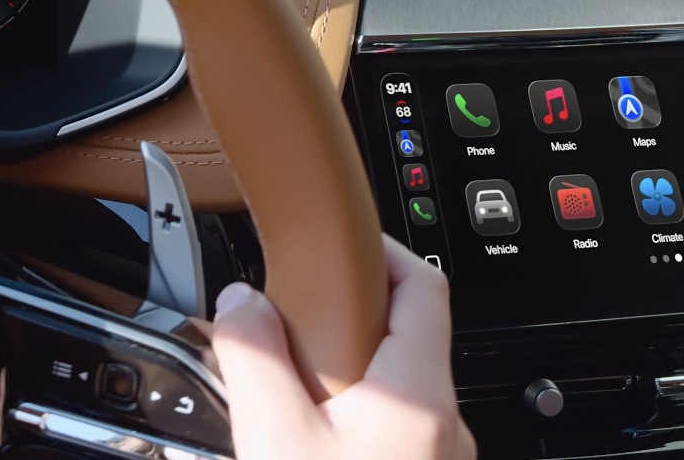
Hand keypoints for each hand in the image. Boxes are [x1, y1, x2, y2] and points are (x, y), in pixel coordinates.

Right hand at [213, 235, 473, 459]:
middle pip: (401, 336)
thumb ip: (256, 362)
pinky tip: (302, 439)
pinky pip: (386, 429)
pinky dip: (346, 417)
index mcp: (419, 397)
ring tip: (286, 390)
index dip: (380, 250)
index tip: (338, 245)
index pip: (423, 285)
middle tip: (292, 325)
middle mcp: (442, 425)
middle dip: (342, 322)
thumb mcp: (273, 442)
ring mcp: (434, 457)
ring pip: (389, 387)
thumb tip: (241, 305)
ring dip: (341, 376)